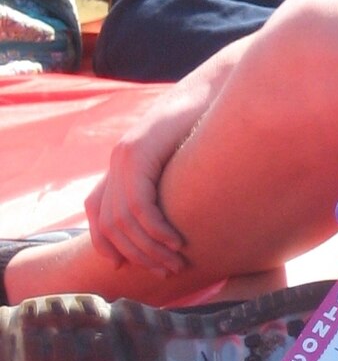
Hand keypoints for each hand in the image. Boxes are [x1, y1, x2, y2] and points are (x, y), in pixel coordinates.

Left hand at [83, 75, 218, 270]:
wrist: (217, 89)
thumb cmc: (209, 125)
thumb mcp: (183, 160)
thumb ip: (170, 184)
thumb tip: (175, 219)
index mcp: (123, 162)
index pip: (96, 210)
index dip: (105, 243)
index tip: (123, 267)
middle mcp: (117, 159)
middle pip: (110, 222)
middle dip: (137, 254)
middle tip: (165, 272)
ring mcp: (124, 154)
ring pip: (123, 218)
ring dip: (150, 247)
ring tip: (175, 262)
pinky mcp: (139, 150)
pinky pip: (138, 201)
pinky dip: (155, 227)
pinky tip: (175, 239)